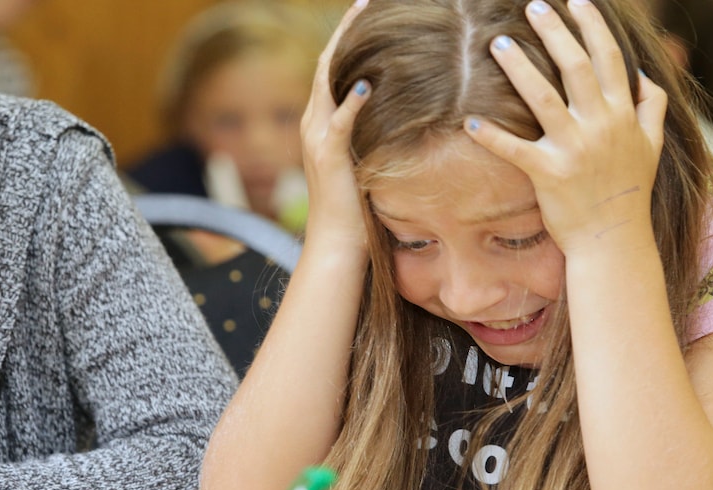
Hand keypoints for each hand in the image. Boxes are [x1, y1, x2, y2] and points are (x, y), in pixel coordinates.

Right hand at [299, 0, 371, 252]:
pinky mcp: (327, 157)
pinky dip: (351, 102)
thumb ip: (373, 133)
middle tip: (365, 0)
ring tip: (362, 20)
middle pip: (327, 64)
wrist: (337, 242)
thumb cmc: (358, 206)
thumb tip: (399, 113)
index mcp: (322, 122)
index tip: (367, 10)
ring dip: (345, 50)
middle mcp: (313, 123)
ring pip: (327, 83)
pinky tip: (367, 84)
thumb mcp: (366, 159)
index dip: (348, 37)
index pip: (333, 69)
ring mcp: (316, 138)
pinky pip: (339, 123)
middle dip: (345, 30)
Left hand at [465, 0, 666, 254]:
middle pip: (575, 66)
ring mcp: (574, 150)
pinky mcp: (549, 174)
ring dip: (519, 67)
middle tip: (533, 5)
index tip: (578, 1)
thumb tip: (644, 74)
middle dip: (554, 31)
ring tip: (498, 42)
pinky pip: (516, 149)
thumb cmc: (630, 192)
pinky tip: (471, 121)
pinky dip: (493, 136)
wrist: (615, 240)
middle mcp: (601, 126)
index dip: (593, 26)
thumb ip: (652, 107)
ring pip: (543, 97)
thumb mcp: (653, 146)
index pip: (609, 59)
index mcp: (624, 115)